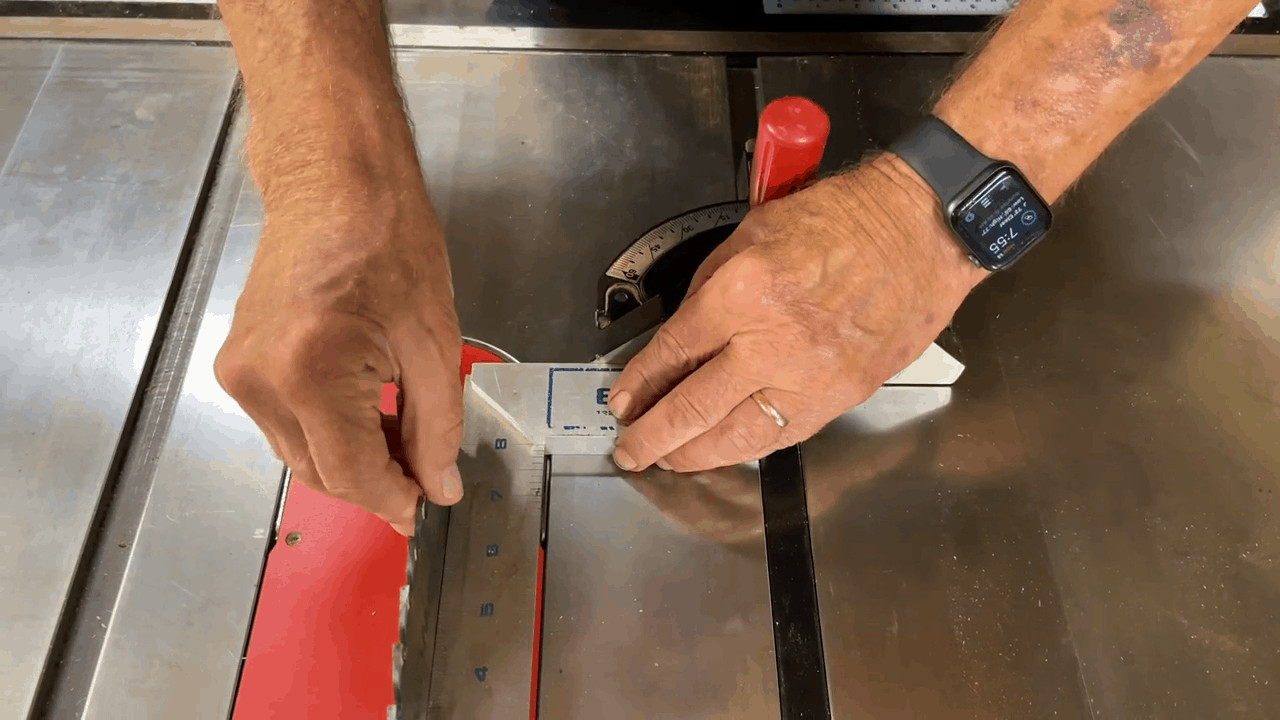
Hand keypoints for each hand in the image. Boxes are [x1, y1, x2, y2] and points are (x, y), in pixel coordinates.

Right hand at [215, 158, 462, 535]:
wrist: (335, 182)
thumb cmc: (389, 241)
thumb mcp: (434, 342)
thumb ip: (436, 427)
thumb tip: (438, 488)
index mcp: (310, 370)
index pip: (351, 472)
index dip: (393, 498)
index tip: (424, 507)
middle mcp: (260, 378)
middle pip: (319, 473)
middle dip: (374, 484)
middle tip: (424, 477)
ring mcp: (240, 371)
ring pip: (299, 455)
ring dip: (350, 461)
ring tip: (402, 438)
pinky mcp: (236, 363)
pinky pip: (284, 425)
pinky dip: (326, 433)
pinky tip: (367, 414)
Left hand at [608, 154, 987, 472]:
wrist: (921, 230)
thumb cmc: (844, 219)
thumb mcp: (754, 232)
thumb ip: (711, 287)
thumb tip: (684, 337)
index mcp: (743, 294)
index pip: (673, 353)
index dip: (640, 385)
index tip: (622, 402)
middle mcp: (772, 343)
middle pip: (694, 407)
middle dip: (652, 437)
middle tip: (630, 451)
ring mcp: (810, 376)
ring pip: (738, 435)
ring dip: (695, 454)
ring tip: (670, 459)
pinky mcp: (841, 396)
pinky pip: (783, 434)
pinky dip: (746, 448)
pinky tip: (724, 449)